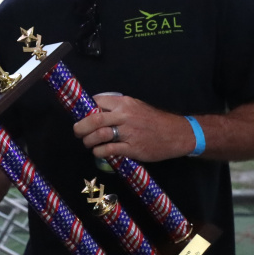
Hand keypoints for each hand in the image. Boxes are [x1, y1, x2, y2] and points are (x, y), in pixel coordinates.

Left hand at [72, 93, 195, 162]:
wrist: (176, 134)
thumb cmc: (155, 120)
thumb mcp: (137, 106)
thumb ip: (119, 108)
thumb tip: (97, 112)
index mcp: (125, 103)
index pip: (97, 102)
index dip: (86, 109)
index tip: (81, 116)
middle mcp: (125, 116)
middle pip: (94, 119)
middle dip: (80, 127)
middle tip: (77, 131)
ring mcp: (128, 132)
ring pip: (99, 135)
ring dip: (88, 140)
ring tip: (87, 143)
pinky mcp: (132, 148)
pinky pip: (109, 150)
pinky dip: (99, 152)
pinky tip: (98, 152)